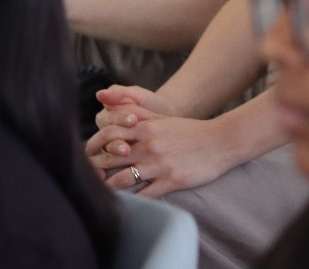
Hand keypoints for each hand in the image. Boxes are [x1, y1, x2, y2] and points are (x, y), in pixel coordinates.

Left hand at [86, 86, 236, 197]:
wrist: (221, 141)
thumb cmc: (190, 130)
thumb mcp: (162, 118)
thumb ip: (137, 112)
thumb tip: (111, 104)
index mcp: (146, 129)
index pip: (109, 133)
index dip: (94, 145)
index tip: (89, 154)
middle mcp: (150, 146)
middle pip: (111, 158)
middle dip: (96, 169)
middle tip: (87, 178)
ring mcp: (160, 165)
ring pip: (123, 180)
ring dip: (109, 188)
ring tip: (101, 193)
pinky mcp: (171, 182)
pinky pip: (145, 196)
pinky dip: (132, 202)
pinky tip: (126, 204)